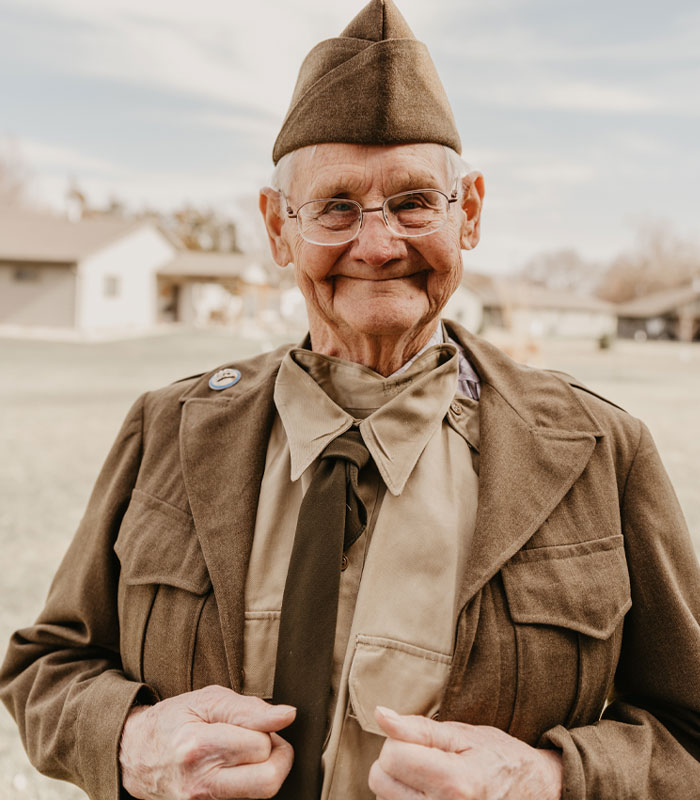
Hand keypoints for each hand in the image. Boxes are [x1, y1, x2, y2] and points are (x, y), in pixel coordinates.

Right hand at [119, 684, 295, 799]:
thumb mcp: (207, 700)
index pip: (260, 746)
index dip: (269, 730)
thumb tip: (288, 715)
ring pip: (259, 794)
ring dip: (262, 771)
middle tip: (265, 742)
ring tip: (245, 754)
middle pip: (268, 782)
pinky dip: (248, 783)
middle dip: (277, 758)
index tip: (260, 723)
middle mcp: (199, 784)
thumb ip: (250, 709)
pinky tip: (235, 770)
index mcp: (199, 747)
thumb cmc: (172, 721)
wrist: (134, 754)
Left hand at [368, 706, 562, 799]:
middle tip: (425, 758)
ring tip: (429, 777)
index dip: (399, 740)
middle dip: (395, 762)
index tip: (422, 741)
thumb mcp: (464, 734)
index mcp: (454, 783)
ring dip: (398, 785)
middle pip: (380, 781)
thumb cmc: (499, 758)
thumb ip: (418, 727)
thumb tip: (381, 715)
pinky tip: (427, 793)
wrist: (534, 793)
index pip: (392, 756)